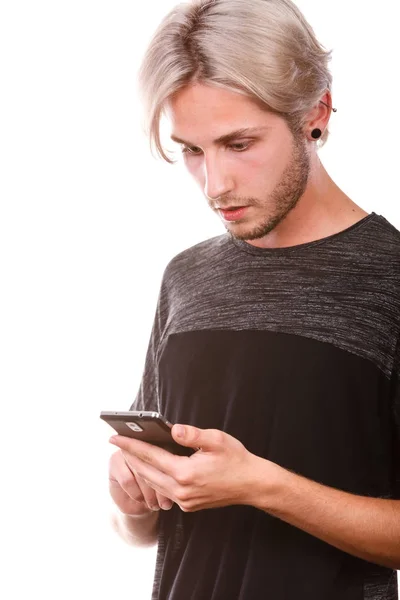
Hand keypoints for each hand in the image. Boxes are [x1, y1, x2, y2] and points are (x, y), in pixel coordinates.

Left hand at [109, 425, 277, 511]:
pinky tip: (151, 469)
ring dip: (139, 469)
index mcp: (185, 473)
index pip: (149, 456)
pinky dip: (153, 479)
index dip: (130, 446)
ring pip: (152, 483)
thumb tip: (172, 429)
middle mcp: (181, 490)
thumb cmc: (236, 459)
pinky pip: (163, 492)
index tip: (115, 438)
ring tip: (130, 454)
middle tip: (117, 443)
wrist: (252, 484)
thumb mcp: (216, 440)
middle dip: (130, 456)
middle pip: (145, 472)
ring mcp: (184, 501)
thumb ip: (192, 434)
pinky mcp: (188, 505)